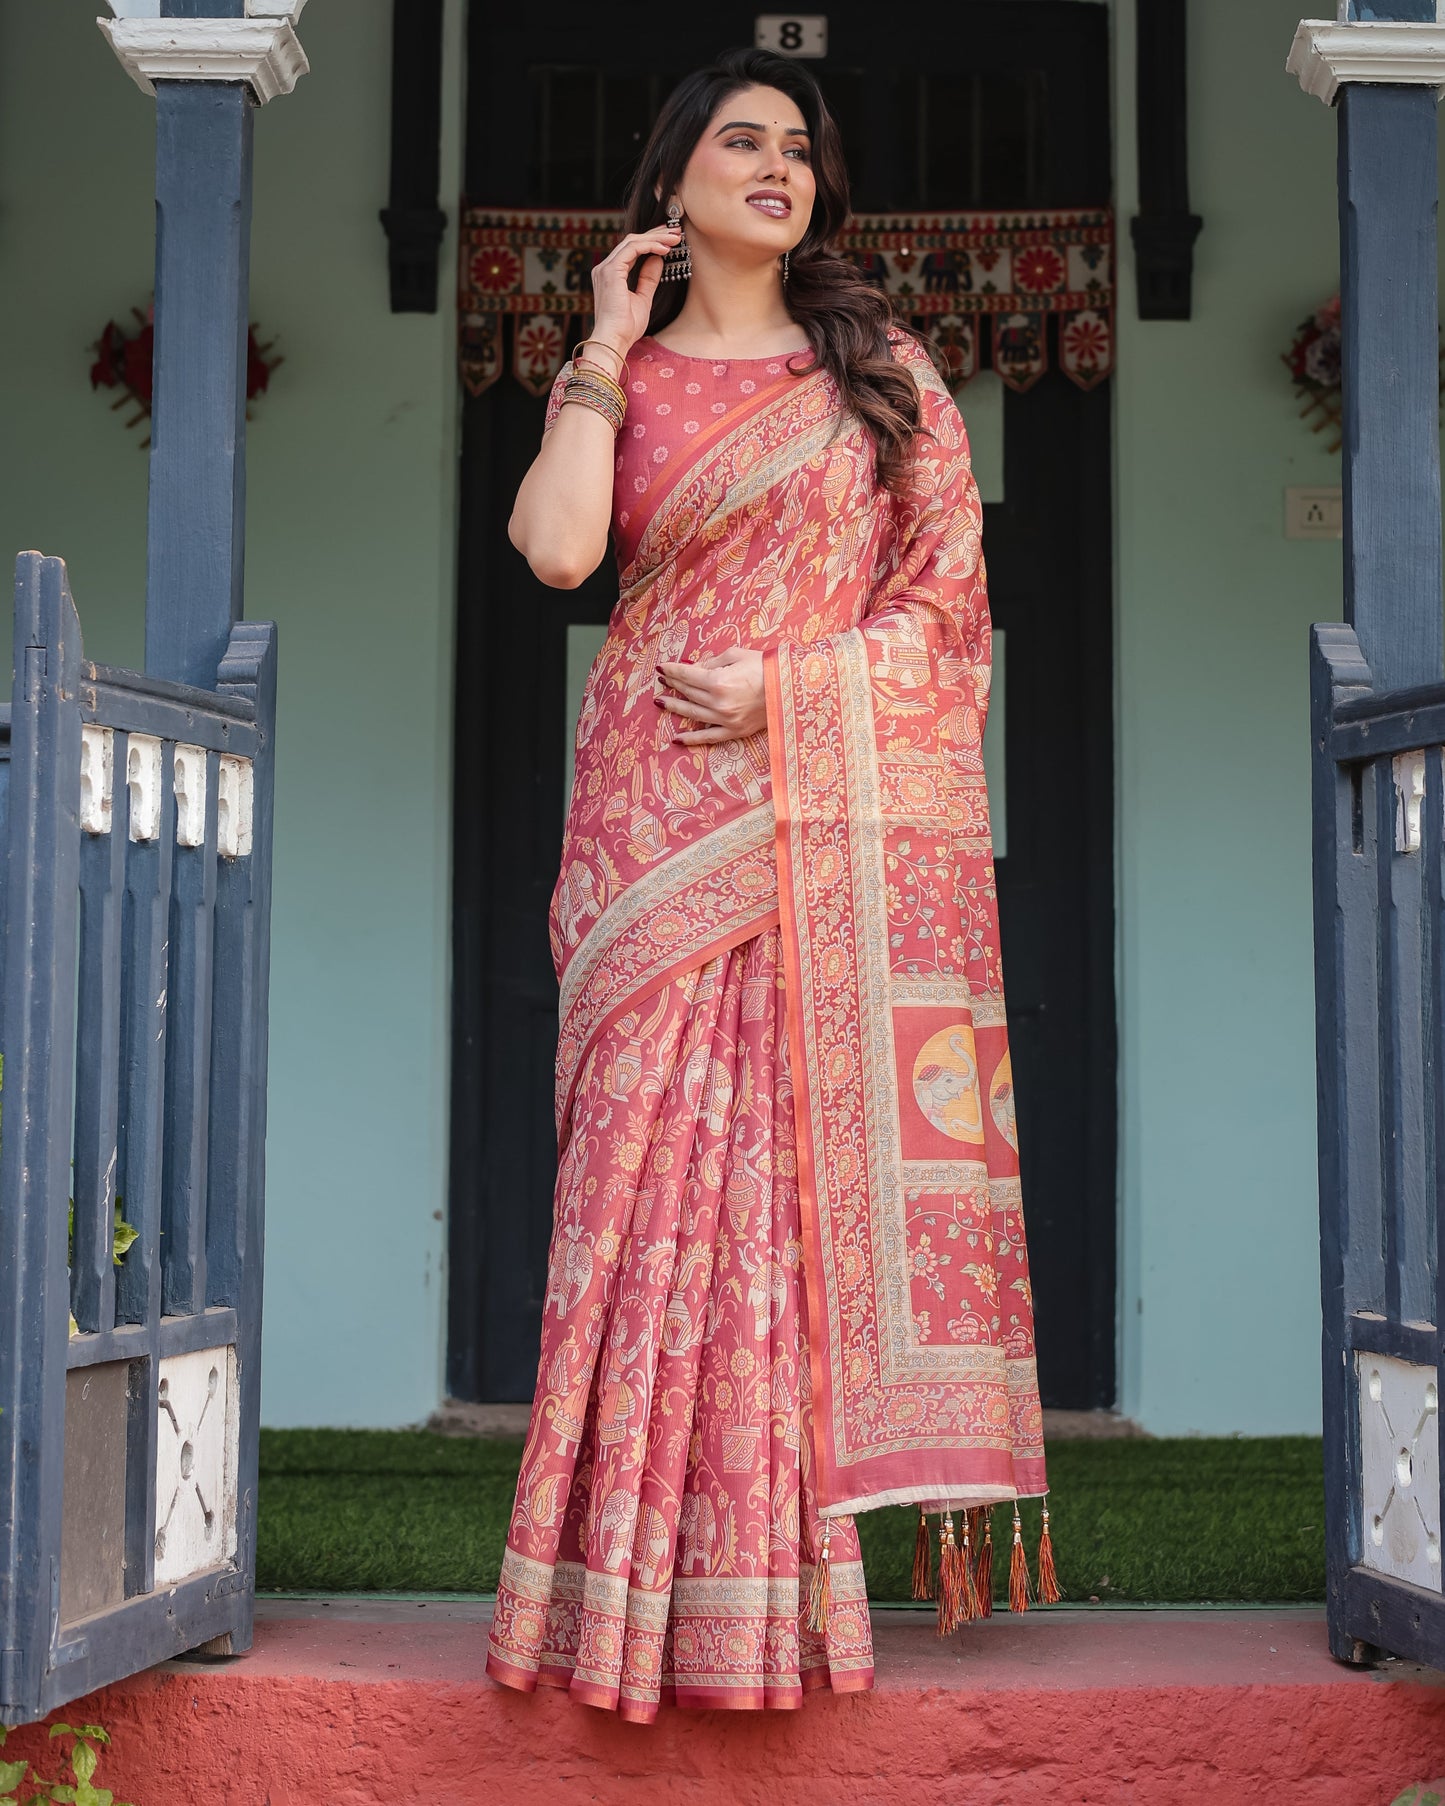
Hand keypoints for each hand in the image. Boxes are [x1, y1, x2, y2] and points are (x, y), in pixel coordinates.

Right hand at [589, 225, 682, 361]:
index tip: (670, 240)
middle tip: (676, 232)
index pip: (632, 249)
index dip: (652, 241)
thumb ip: (648, 279)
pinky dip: (650, 246)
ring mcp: (606, 268)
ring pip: (632, 241)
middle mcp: (605, 268)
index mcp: (611, 274)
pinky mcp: (611, 271)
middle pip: (632, 240)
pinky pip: (632, 249)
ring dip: (656, 238)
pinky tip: (665, 249)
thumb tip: (658, 260)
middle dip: (656, 234)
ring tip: (675, 239)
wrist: (614, 340)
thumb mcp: (643, 299)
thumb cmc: (626, 327)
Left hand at [656, 648, 766, 744]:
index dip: (673, 671)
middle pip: (688, 693)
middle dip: (673, 684)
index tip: (661, 668)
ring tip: (660, 702)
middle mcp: (718, 702)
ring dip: (675, 707)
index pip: (687, 675)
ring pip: (692, 713)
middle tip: (662, 681)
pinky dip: (691, 739)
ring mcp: (725, 719)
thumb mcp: (736, 655)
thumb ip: (712, 662)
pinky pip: (708, 737)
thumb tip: (695, 668)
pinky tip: (676, 739)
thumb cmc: (765, 667)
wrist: (790, 688)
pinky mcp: (734, 731)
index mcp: (717, 681)